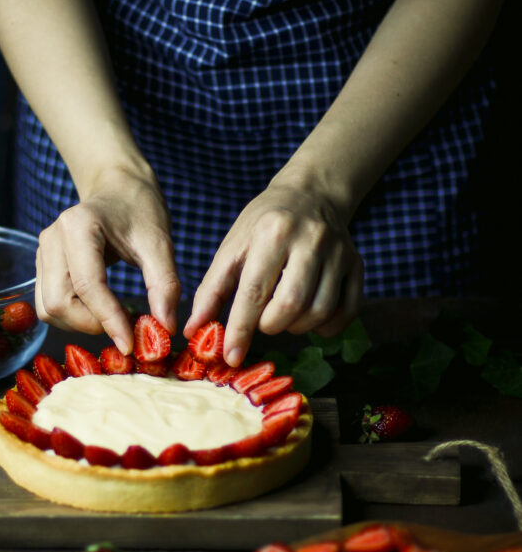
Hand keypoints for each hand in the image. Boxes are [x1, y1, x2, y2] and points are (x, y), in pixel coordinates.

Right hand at [35, 167, 180, 351]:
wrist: (118, 187)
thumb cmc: (140, 209)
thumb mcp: (160, 243)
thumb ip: (164, 284)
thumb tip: (165, 327)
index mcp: (79, 226)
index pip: (89, 286)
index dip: (109, 321)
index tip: (131, 345)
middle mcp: (52, 238)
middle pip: (59, 303)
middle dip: (91, 325)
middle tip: (126, 329)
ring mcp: (43, 252)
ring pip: (49, 308)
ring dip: (80, 324)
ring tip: (115, 319)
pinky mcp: (43, 265)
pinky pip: (49, 303)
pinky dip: (73, 317)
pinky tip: (101, 311)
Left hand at [184, 181, 363, 365]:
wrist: (312, 194)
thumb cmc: (265, 224)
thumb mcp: (234, 246)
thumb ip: (213, 289)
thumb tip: (195, 330)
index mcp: (273, 232)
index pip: (254, 291)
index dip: (241, 329)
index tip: (231, 357)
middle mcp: (310, 240)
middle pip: (291, 304)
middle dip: (270, 325)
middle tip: (262, 320)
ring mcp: (338, 253)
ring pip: (320, 311)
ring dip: (297, 327)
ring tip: (283, 316)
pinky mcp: (357, 265)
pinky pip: (347, 311)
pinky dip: (327, 327)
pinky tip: (309, 319)